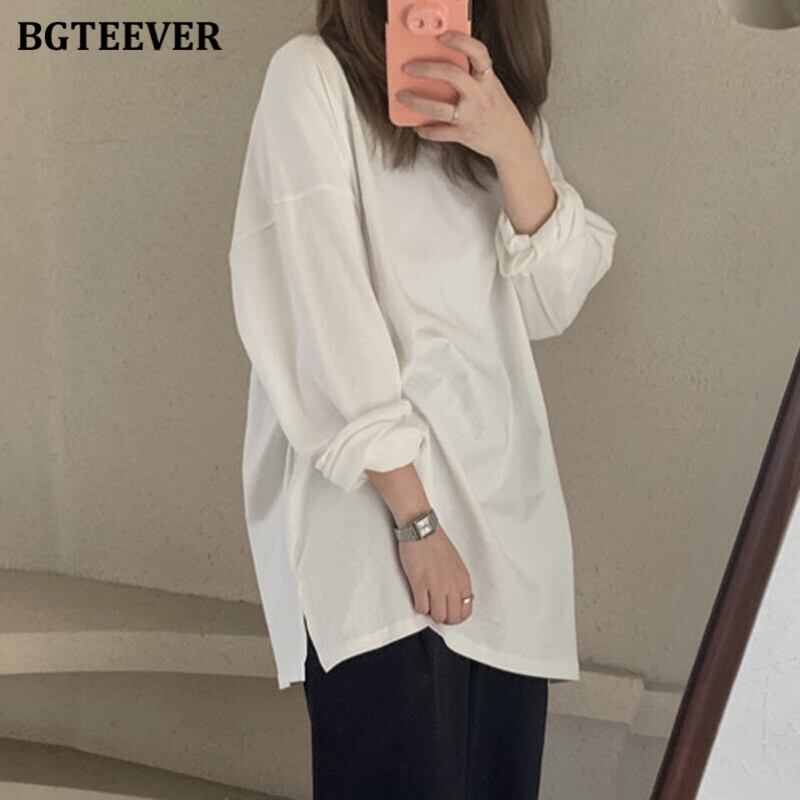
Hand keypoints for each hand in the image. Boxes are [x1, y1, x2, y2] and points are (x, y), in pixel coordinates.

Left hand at [395, 29, 531, 163]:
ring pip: (438, 108)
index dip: (460, 41)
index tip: (442, 37)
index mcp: (488, 80)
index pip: (477, 53)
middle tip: (408, 68)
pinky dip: (425, 130)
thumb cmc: (498, 111)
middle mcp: (480, 96)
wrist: (511, 141)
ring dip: (416, 102)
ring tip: (403, 96)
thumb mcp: (491, 87)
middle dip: (426, 69)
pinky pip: (439, 133)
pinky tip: (418, 126)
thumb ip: (473, 76)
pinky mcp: (464, 135)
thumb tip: (441, 67)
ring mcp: (472, 116)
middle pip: (452, 75)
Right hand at [397, 524, 473, 624]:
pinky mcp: (420, 583)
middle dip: (443, 617)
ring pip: (438, 616)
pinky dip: (420, 606)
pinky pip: (421, 608)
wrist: (422, 530)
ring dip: (431, 613)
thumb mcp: (456, 563)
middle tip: (436, 610)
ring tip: (427, 602)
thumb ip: (457, 582)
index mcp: (463, 579)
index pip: (466, 611)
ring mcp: (436, 585)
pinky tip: (418, 597)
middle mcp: (452, 584)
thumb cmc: (436, 543)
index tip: (448, 612)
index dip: (455, 616)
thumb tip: (454, 599)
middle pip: (452, 618)